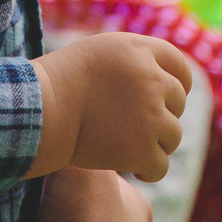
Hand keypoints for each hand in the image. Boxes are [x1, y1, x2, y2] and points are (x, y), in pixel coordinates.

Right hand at [32, 32, 194, 179]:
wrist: (41, 111)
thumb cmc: (60, 82)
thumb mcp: (99, 54)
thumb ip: (133, 61)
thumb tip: (163, 80)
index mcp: (140, 51)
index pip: (179, 66)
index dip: (181, 83)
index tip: (173, 97)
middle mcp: (152, 80)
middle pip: (178, 102)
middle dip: (163, 115)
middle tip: (137, 126)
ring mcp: (150, 117)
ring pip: (173, 136)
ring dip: (156, 144)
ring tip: (130, 147)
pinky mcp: (142, 150)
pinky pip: (161, 166)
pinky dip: (148, 171)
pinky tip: (135, 170)